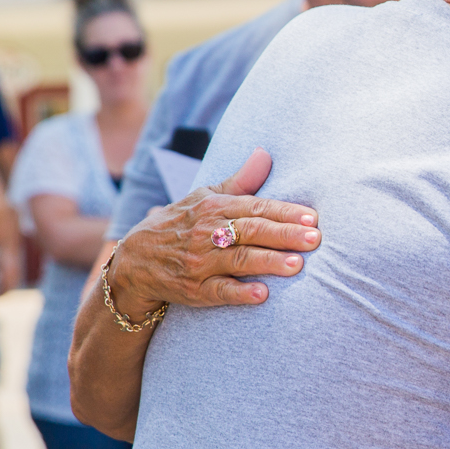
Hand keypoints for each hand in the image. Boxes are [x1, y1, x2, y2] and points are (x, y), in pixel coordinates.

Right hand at [107, 148, 321, 312]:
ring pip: (238, 261)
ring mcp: (199, 262)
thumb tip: (265, 154)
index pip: (254, 208)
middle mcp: (207, 233)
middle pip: (250, 232)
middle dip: (283, 235)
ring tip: (297, 265)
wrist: (134, 261)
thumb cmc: (180, 225)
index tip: (312, 218)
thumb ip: (240, 182)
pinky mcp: (193, 290)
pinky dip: (239, 293)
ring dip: (268, 262)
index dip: (284, 213)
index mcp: (213, 208)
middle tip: (315, 240)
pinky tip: (262, 295)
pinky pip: (218, 291)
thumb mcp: (203, 198)